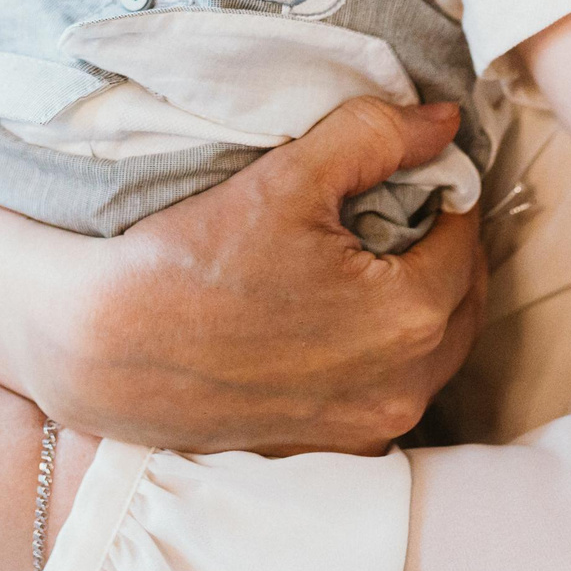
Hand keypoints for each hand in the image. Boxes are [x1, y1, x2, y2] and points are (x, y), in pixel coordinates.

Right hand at [32, 97, 484, 453]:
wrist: (105, 346)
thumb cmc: (192, 260)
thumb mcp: (287, 177)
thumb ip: (375, 137)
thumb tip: (442, 123)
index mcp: (408, 317)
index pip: (465, 238)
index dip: (446, 193)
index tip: (416, 169)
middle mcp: (401, 388)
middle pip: (459, 301)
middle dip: (441, 249)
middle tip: (403, 207)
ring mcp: (366, 428)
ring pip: (430, 352)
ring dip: (419, 303)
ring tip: (370, 258)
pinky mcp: (330, 447)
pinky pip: (387, 390)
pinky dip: (382, 352)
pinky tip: (336, 317)